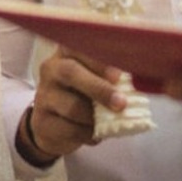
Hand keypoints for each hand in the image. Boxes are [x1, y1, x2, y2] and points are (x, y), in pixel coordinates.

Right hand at [22, 45, 127, 160]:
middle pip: (70, 72)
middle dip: (99, 88)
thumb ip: (110, 78)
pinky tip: (94, 133)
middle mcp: (51, 69)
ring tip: (108, 122)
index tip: (120, 75)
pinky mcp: (42, 121)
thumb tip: (139, 83)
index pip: (79, 46)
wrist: (52, 124)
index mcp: (67, 52)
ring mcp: (43, 95)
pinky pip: (69, 129)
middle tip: (121, 103)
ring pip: (72, 106)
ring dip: (95, 117)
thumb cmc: (81, 95)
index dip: (99, 60)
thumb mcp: (93, 79)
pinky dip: (88, 134)